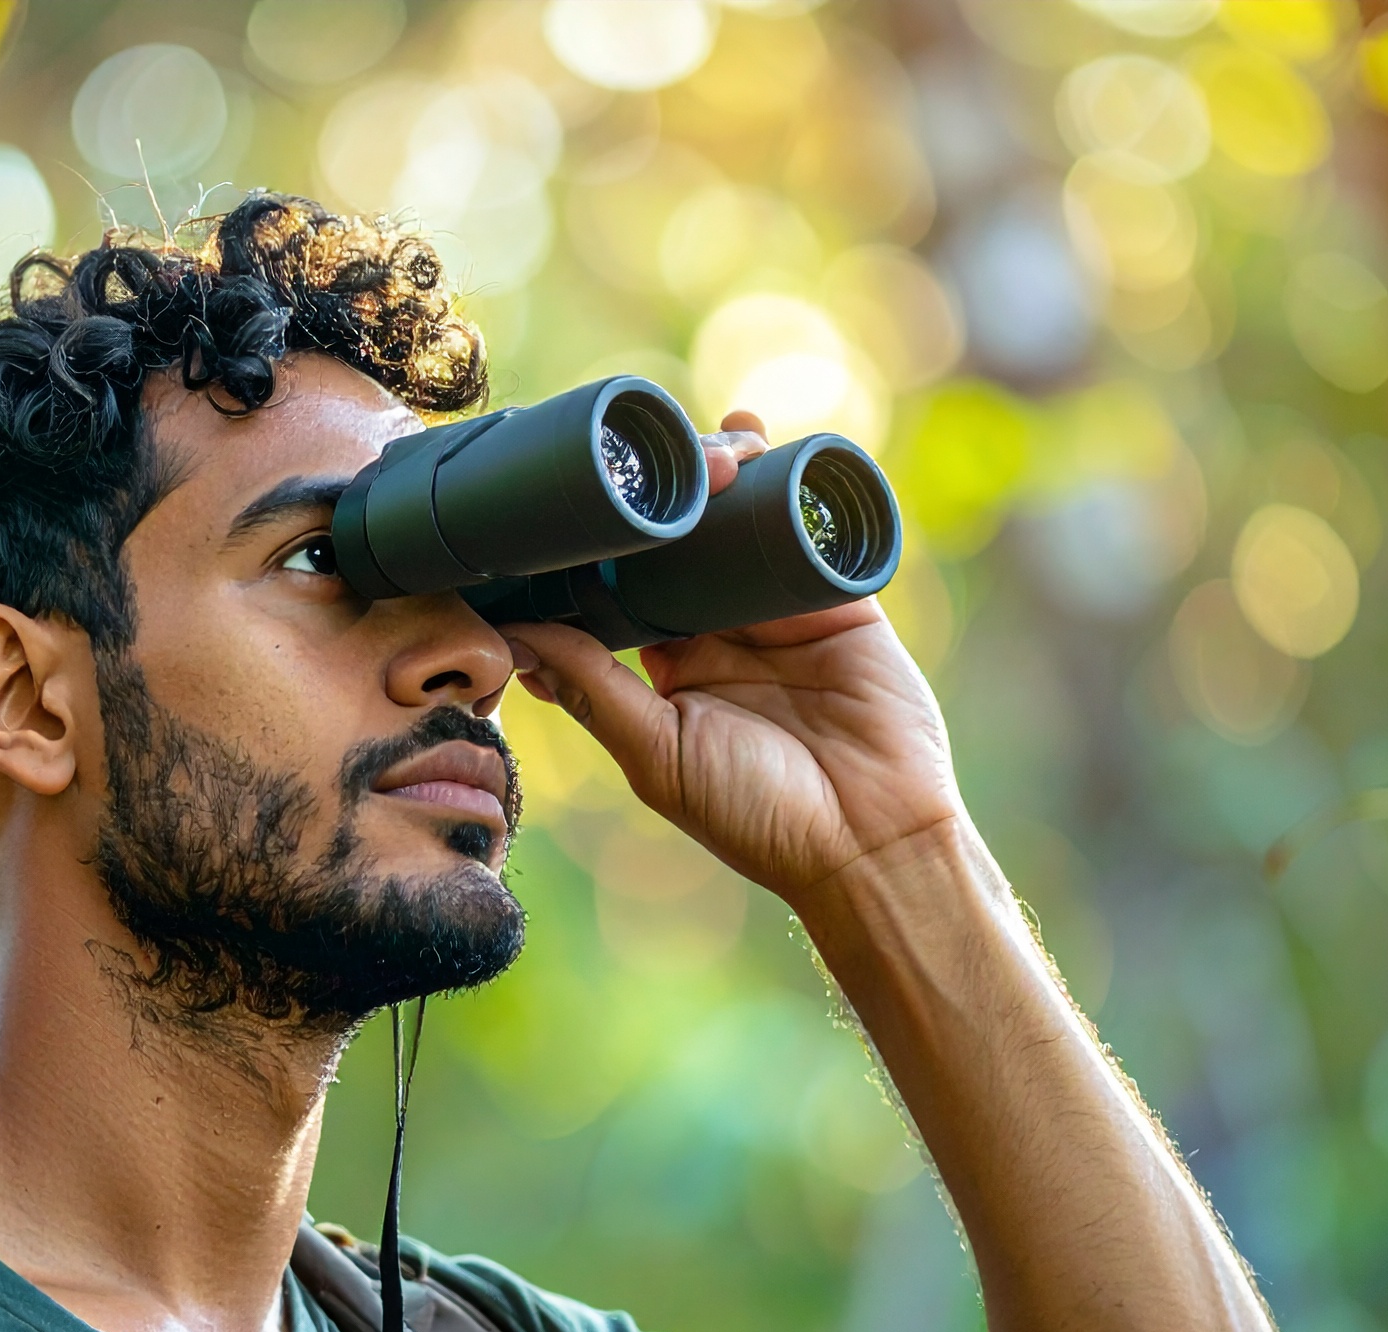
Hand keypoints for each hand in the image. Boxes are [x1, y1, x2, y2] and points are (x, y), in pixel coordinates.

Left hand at [501, 412, 964, 909]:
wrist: (870, 842)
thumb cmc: (757, 816)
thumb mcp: (656, 752)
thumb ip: (590, 688)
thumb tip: (517, 635)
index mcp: (672, 669)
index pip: (626, 588)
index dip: (602, 543)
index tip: (570, 497)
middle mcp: (724, 633)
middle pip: (683, 543)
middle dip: (664, 495)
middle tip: (636, 453)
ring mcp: (782, 611)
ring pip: (739, 523)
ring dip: (716, 476)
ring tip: (694, 439)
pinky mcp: (840, 599)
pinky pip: (809, 526)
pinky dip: (786, 479)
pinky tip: (754, 434)